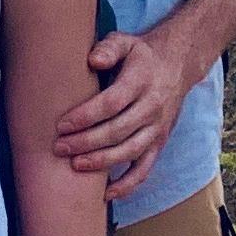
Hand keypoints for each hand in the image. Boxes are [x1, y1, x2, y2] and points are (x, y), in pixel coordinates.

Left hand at [53, 21, 202, 201]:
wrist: (177, 64)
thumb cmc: (141, 53)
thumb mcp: (125, 41)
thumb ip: (108, 48)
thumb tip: (92, 60)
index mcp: (141, 81)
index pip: (111, 103)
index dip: (86, 116)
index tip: (61, 125)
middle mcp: (152, 108)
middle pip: (118, 131)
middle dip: (86, 142)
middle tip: (59, 148)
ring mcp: (158, 128)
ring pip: (130, 152)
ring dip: (102, 163)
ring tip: (74, 166)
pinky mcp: (160, 142)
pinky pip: (146, 168)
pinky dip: (128, 184)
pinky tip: (107, 195)